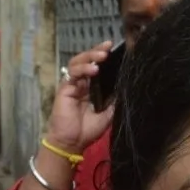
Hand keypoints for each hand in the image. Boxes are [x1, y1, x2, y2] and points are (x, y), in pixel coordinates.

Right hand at [44, 41, 115, 155]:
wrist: (72, 142)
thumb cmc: (88, 130)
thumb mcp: (108, 114)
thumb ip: (114, 100)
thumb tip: (125, 85)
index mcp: (91, 87)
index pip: (97, 66)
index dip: (103, 56)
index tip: (114, 48)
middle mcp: (81, 83)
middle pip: (87, 60)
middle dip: (97, 51)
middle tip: (108, 47)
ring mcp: (72, 84)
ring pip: (78, 62)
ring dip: (90, 57)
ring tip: (102, 57)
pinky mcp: (65, 88)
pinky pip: (73, 74)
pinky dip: (83, 69)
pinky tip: (93, 69)